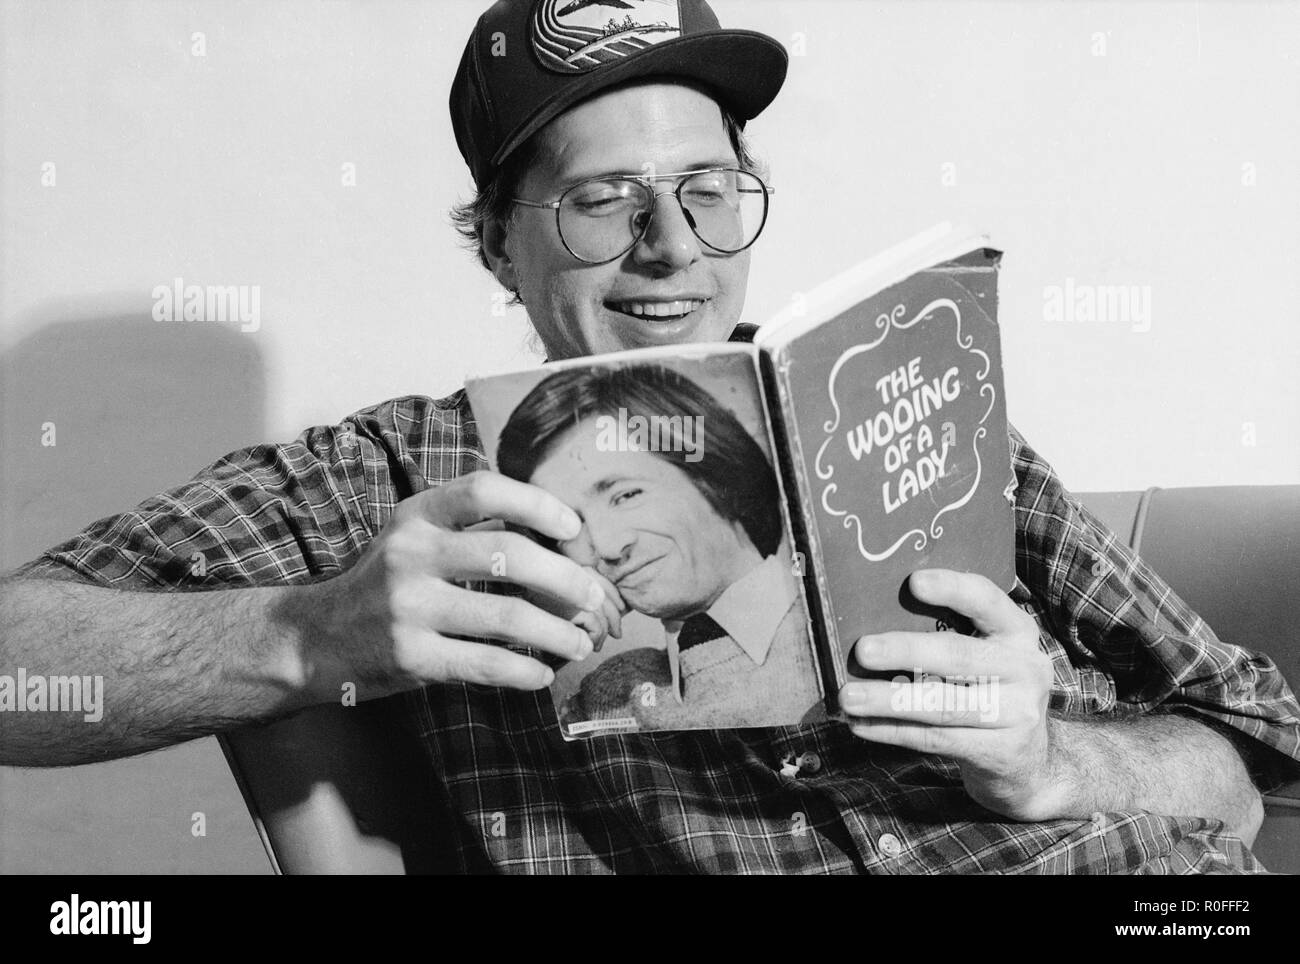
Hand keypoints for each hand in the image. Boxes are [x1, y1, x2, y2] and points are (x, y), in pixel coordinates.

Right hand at [297, 472, 613, 700]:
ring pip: (506, 617)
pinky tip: (542, 673)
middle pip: (508, 555)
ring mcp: (409, 608)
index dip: (536, 503)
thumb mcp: (416, 537)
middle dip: (566, 577)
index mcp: (417, 516)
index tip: (573, 528)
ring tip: (581, 642)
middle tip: (595, 596)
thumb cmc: (387, 582)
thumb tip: (562, 545)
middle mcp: (411, 554)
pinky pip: (485, 665)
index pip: (483, 491)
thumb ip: (473, 532)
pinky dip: (524, 671)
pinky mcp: (412, 657)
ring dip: (557, 632)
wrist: (317, 638)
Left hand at [838, 569, 1060, 820]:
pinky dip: (892, 731)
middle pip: (959, 656)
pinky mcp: (1001, 751)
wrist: (1027, 758)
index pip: (987, 601)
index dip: (952, 589)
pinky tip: (859, 725)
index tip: (913, 582)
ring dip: (888, 700)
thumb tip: (871, 614)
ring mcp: (1017, 713)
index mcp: (1018, 631)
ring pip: (943, 705)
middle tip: (862, 650)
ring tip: (847, 696)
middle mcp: (1026, 668)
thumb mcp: (985, 652)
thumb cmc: (987, 687)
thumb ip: (949, 631)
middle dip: (906, 651)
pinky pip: (936, 739)